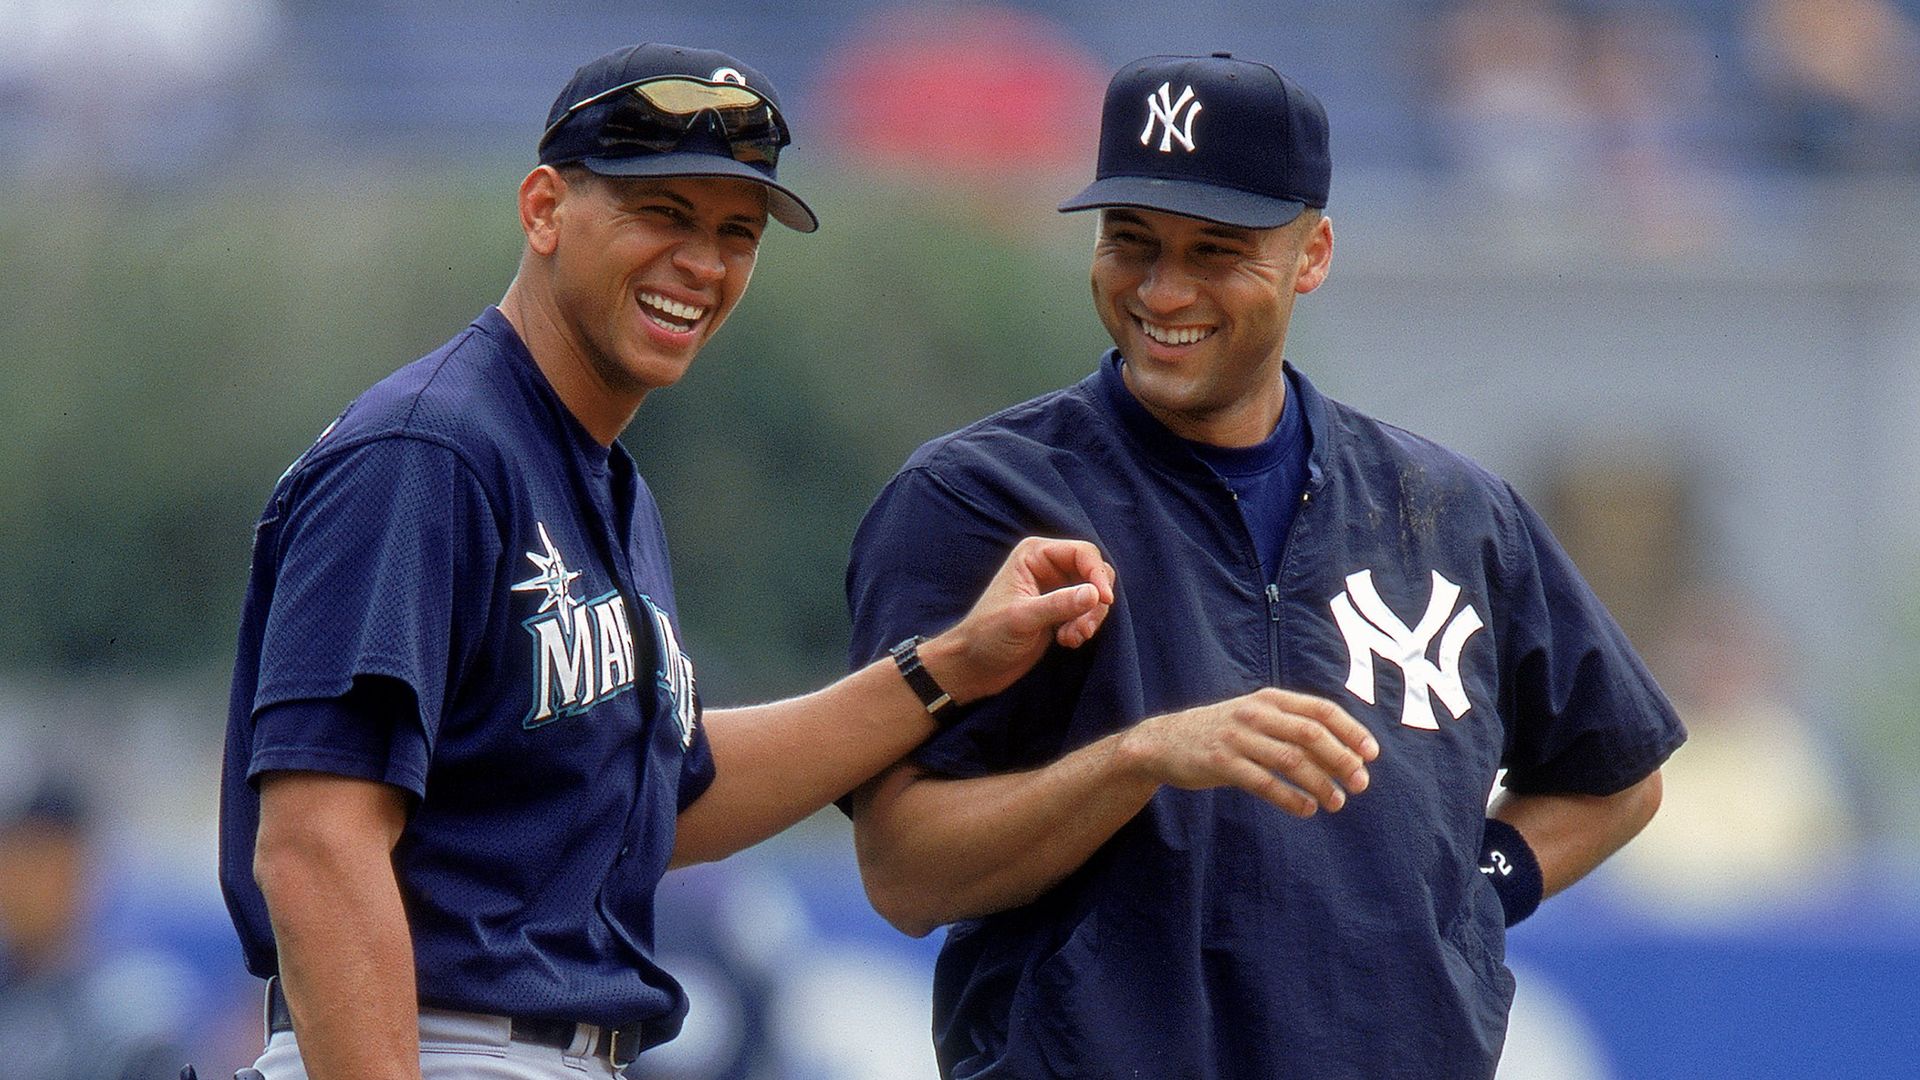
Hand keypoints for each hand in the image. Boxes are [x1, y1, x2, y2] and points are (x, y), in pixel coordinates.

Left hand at [922, 536, 1115, 703]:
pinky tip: (1067, 641)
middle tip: (1084, 629)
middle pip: (1094, 572)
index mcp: (1034, 554)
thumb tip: (1096, 594)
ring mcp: (1055, 588)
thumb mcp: (1023, 619)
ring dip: (1090, 618)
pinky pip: (1088, 612)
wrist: (974, 666)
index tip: (1104, 601)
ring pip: (1094, 595)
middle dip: (1094, 602)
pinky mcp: (1059, 610)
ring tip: (1071, 638)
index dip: (1098, 575)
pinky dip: (1084, 627)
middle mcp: (1047, 566)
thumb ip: (1059, 604)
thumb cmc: (987, 636)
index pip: (1082, 552)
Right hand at [1117, 688, 1377, 816]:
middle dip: (1342, 759)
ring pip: (1291, 760)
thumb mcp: (1256, 717)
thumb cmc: (1223, 733)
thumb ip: (1293, 728)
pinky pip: (1264, 783)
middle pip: (1311, 734)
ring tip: (1337, 803)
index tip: (1371, 755)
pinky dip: (1290, 798)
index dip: (1351, 731)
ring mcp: (1237, 737)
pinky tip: (1306, 809)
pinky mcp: (1221, 763)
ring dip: (1320, 783)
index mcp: (1270, 699)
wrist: (1164, 742)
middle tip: (1361, 783)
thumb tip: (1346, 754)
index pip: (1321, 709)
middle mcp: (1256, 713)